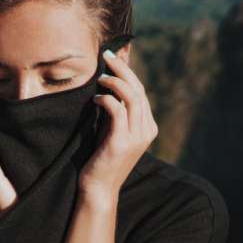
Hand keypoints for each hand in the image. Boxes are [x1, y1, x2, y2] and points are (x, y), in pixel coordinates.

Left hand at [78, 50, 157, 208]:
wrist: (98, 188)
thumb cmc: (101, 156)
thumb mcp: (111, 129)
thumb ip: (115, 110)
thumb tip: (107, 83)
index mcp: (147, 126)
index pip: (140, 92)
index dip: (128, 71)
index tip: (115, 56)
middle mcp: (146, 130)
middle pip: (138, 90)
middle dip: (123, 69)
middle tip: (108, 54)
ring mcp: (136, 137)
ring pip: (132, 97)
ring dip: (115, 81)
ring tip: (100, 76)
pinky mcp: (122, 142)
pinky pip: (117, 111)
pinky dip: (106, 100)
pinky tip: (95, 99)